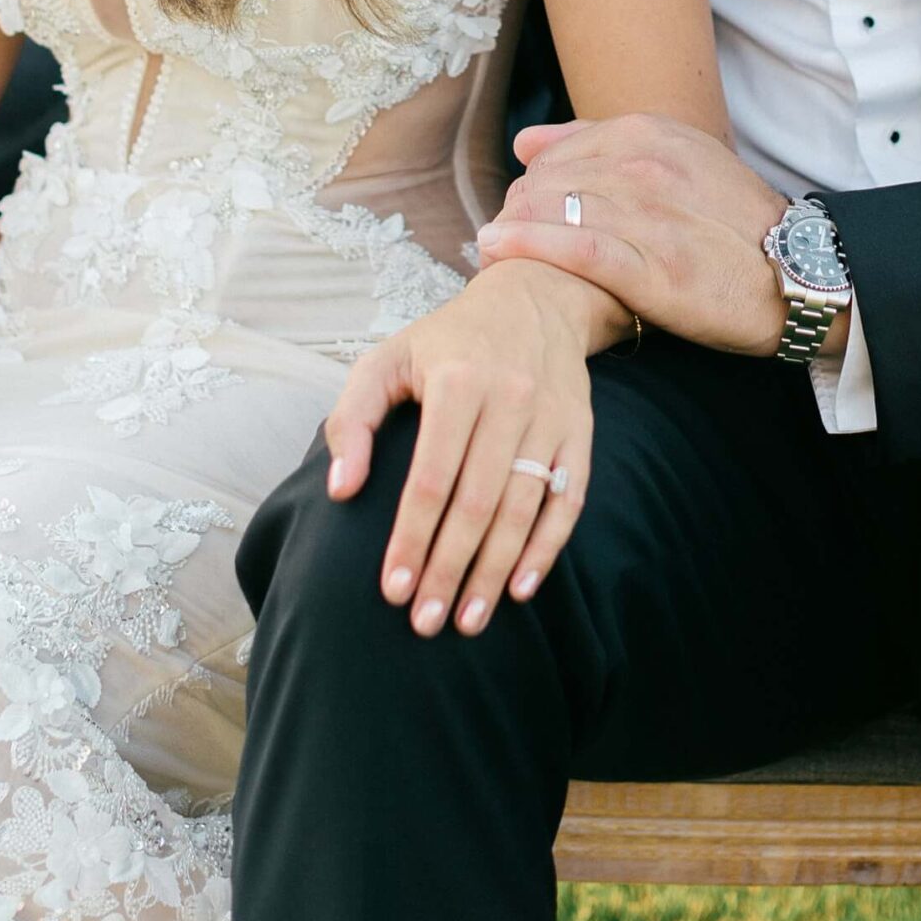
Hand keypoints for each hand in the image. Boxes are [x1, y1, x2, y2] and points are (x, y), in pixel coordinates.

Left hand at [323, 263, 597, 638]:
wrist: (535, 297)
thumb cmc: (447, 341)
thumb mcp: (386, 359)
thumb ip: (353, 420)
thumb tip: (340, 490)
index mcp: (457, 379)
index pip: (431, 477)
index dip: (411, 537)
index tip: (393, 589)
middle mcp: (509, 397)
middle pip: (478, 502)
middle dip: (449, 568)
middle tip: (425, 622)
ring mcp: (551, 417)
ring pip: (523, 509)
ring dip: (494, 572)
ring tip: (467, 620)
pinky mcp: (580, 432)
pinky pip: (568, 500)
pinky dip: (546, 548)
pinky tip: (521, 588)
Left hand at [479, 115, 831, 362]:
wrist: (801, 274)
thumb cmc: (734, 222)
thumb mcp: (680, 160)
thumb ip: (601, 145)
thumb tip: (526, 143)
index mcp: (651, 133)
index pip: (559, 150)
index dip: (531, 183)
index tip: (519, 209)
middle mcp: (646, 165)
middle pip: (547, 180)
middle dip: (518, 208)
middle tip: (501, 237)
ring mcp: (649, 215)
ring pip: (552, 209)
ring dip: (512, 229)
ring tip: (489, 250)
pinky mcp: (652, 267)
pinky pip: (574, 249)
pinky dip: (528, 247)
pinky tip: (494, 250)